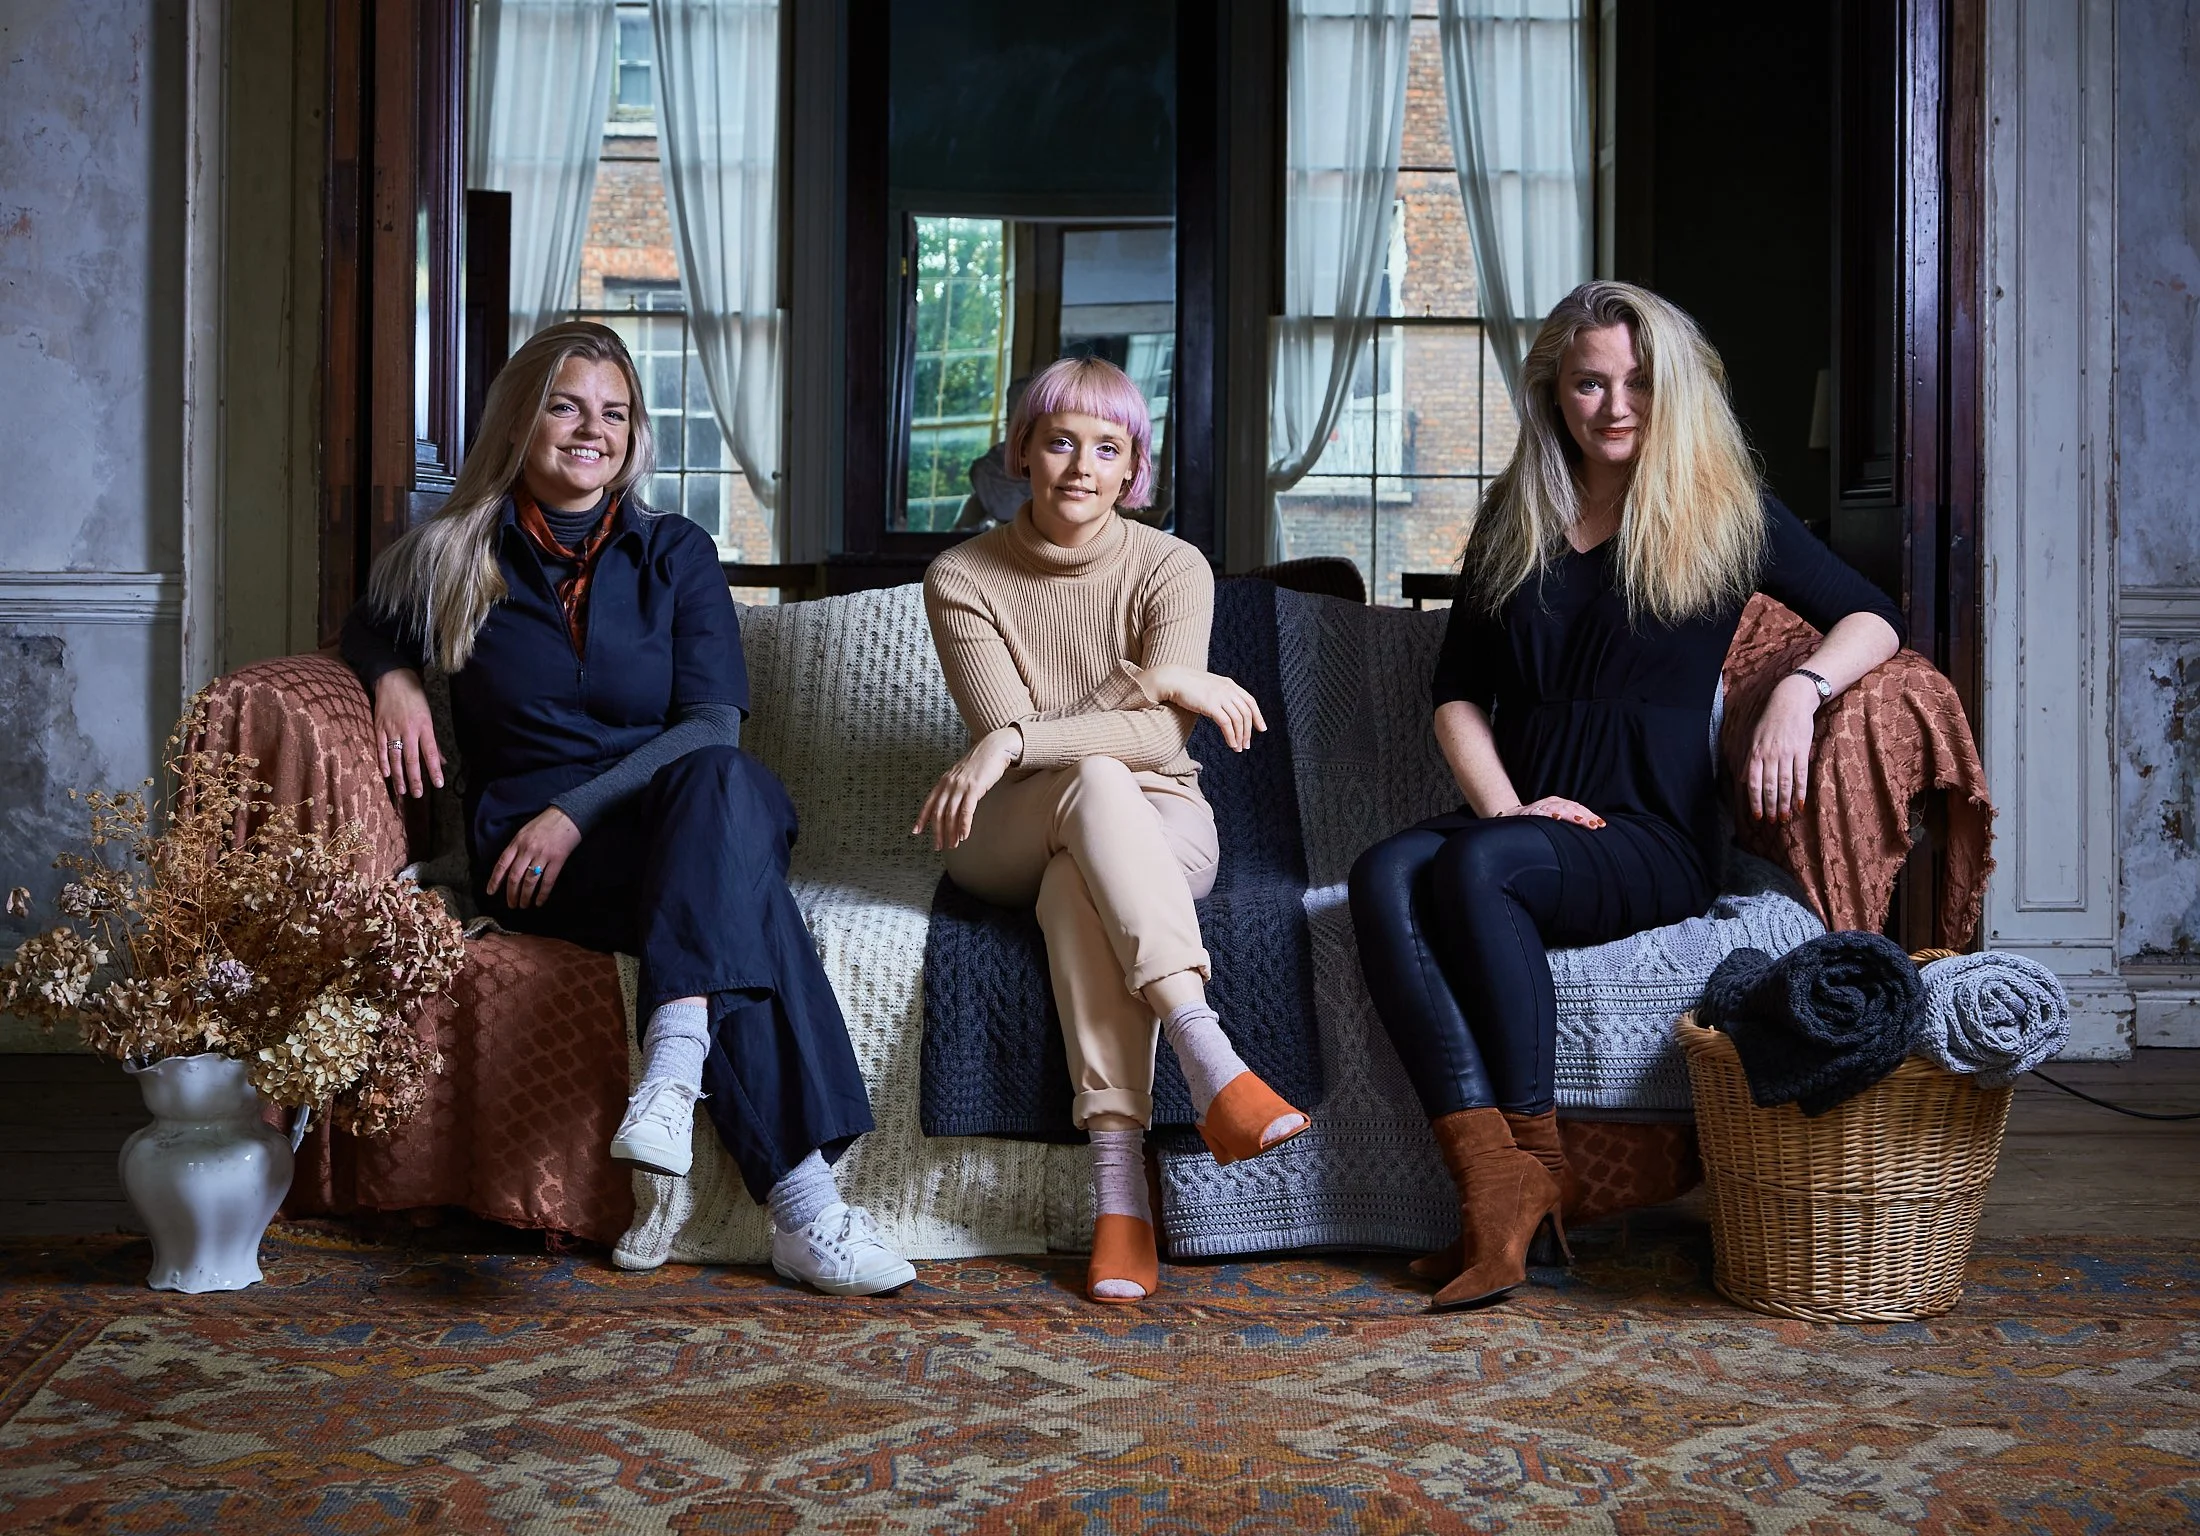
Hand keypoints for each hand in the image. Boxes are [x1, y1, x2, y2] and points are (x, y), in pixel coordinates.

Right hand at [373, 669, 444, 798]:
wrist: (394, 680)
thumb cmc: (415, 699)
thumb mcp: (429, 717)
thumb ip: (433, 741)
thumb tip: (442, 761)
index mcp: (424, 727)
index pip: (431, 753)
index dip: (434, 769)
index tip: (438, 784)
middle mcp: (408, 730)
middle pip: (412, 759)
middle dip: (415, 778)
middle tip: (417, 794)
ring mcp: (392, 729)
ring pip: (395, 757)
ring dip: (399, 775)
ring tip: (402, 790)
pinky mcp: (379, 727)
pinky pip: (381, 748)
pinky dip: (383, 762)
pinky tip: (386, 774)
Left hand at [487, 806, 581, 907]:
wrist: (568, 814)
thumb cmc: (545, 823)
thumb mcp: (525, 831)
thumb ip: (517, 847)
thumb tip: (509, 866)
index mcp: (517, 842)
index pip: (502, 864)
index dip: (495, 880)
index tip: (491, 892)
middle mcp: (527, 850)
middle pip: (515, 876)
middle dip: (511, 894)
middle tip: (511, 904)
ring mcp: (543, 855)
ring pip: (530, 881)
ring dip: (525, 896)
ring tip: (524, 905)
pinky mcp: (558, 859)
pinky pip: (548, 881)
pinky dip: (542, 894)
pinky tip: (540, 901)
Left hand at [914, 726, 1019, 851]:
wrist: (994, 748)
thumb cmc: (980, 762)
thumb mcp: (962, 774)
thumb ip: (954, 787)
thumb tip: (951, 802)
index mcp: (944, 781)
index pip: (929, 803)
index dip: (922, 818)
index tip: (916, 831)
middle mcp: (949, 784)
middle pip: (938, 812)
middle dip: (937, 832)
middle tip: (938, 846)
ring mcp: (960, 786)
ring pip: (951, 814)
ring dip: (951, 832)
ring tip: (953, 845)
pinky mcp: (974, 788)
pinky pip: (966, 810)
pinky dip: (963, 825)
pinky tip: (964, 835)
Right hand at [1142, 664, 1267, 751]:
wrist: (1173, 679)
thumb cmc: (1187, 685)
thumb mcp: (1209, 686)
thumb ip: (1220, 694)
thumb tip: (1226, 709)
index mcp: (1229, 684)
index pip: (1250, 701)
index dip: (1258, 716)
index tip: (1262, 728)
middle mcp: (1228, 690)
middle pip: (1246, 713)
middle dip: (1248, 731)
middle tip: (1247, 744)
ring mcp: (1220, 697)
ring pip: (1238, 720)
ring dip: (1240, 736)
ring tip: (1238, 748)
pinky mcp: (1211, 706)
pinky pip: (1226, 724)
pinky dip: (1231, 736)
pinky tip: (1231, 744)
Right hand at [1498, 796, 1605, 828]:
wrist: (1511, 818)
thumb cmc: (1536, 822)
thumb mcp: (1554, 819)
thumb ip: (1567, 822)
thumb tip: (1588, 830)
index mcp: (1559, 803)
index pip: (1578, 807)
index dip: (1590, 815)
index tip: (1601, 825)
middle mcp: (1551, 802)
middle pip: (1571, 807)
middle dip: (1584, 816)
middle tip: (1595, 825)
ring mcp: (1541, 806)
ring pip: (1558, 808)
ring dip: (1571, 815)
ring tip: (1581, 820)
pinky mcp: (1529, 812)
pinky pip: (1540, 812)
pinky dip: (1549, 814)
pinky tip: (1557, 817)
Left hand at [1747, 673, 1821, 822]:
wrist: (1791, 701)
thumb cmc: (1770, 721)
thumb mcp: (1753, 738)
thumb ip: (1747, 760)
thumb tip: (1741, 779)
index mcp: (1756, 753)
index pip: (1753, 783)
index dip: (1754, 801)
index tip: (1757, 816)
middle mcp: (1769, 755)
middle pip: (1769, 787)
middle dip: (1770, 806)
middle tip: (1773, 822)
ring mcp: (1787, 753)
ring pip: (1785, 784)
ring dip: (1785, 803)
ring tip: (1786, 818)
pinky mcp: (1802, 750)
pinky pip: (1801, 775)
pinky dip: (1800, 791)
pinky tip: (1800, 804)